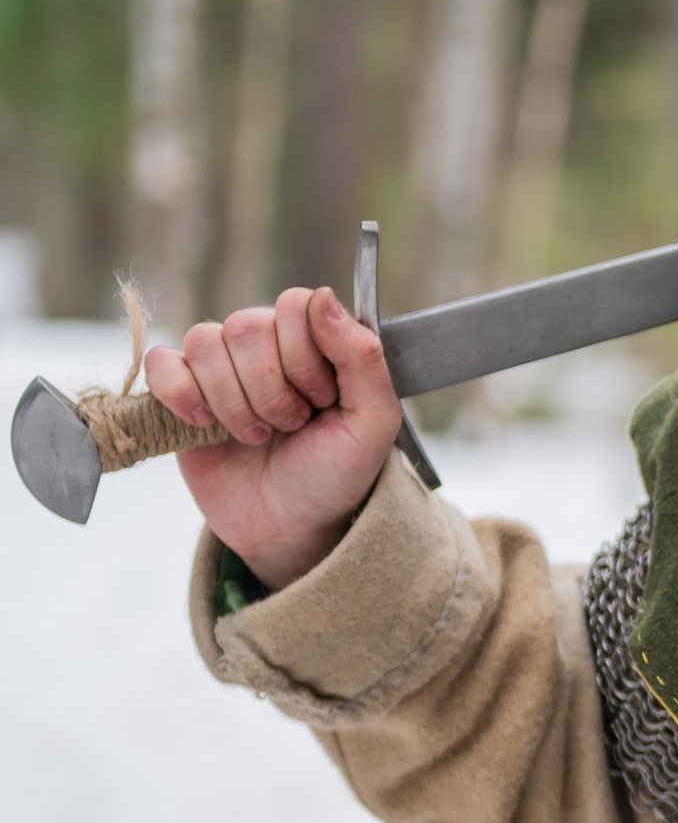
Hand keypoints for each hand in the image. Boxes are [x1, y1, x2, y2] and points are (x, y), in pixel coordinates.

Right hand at [143, 288, 406, 589]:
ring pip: (203, 343)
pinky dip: (181, 394)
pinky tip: (205, 425)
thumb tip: (324, 296)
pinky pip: (160, 362)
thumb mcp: (372, 424)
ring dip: (233, 402)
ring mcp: (220, 366)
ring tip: (257, 436)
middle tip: (289, 426)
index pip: (295, 305)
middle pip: (246, 326)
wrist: (289, 527)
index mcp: (314, 340)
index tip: (321, 400)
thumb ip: (363, 357)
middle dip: (270, 390)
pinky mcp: (180, 391)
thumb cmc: (333, 474)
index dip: (304, 357)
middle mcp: (266, 343)